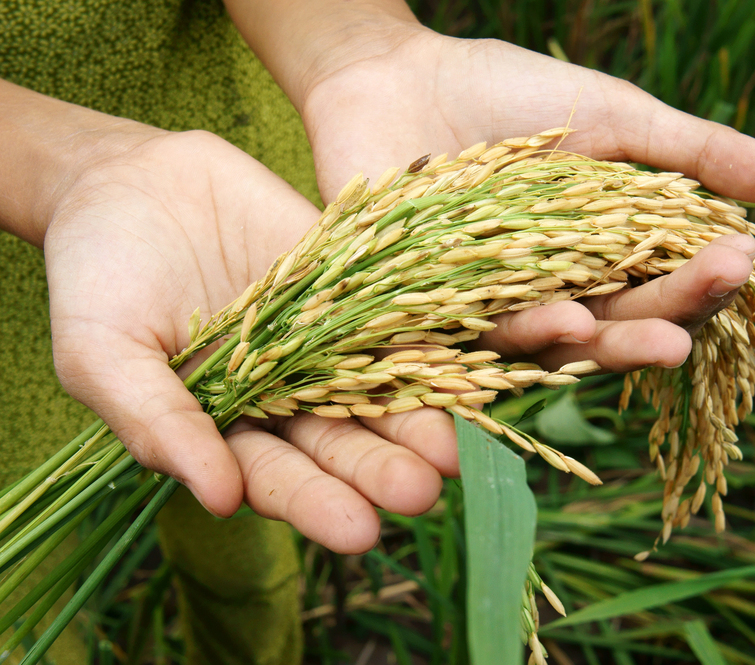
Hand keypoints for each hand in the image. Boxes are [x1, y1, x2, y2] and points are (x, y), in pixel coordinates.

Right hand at [43, 127, 450, 551]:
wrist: (127, 182)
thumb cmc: (96, 279)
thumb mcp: (103, 354)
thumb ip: (156, 422)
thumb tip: (218, 497)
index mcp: (231, 428)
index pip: (279, 477)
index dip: (316, 504)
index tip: (358, 532)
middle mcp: (290, 393)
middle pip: (344, 440)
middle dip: (382, 469)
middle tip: (422, 493)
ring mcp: (327, 339)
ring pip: (380, 385)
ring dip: (419, 416)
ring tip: (456, 446)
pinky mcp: (353, 285)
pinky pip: (394, 312)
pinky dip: (429, 334)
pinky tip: (467, 359)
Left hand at [295, 27, 754, 379]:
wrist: (397, 74)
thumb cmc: (508, 92)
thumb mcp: (616, 118)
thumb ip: (696, 154)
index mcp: (602, 256)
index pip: (663, 287)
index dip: (702, 280)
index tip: (742, 257)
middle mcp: (554, 293)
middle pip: (619, 326)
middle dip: (668, 317)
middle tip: (713, 302)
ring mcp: (494, 308)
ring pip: (557, 344)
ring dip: (608, 344)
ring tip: (659, 338)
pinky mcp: (432, 314)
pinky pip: (478, 337)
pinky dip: (521, 333)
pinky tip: (563, 321)